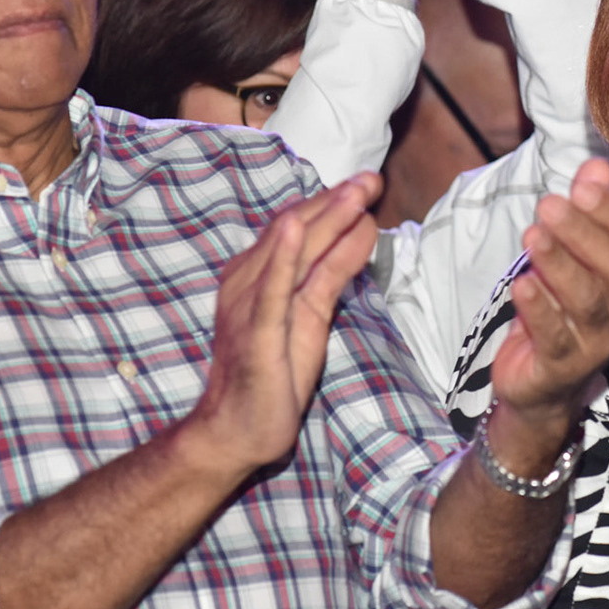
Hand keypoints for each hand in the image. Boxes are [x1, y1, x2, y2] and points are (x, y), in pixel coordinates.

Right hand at [179, 173, 380, 476]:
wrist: (237, 429)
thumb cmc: (274, 371)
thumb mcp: (312, 313)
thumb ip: (332, 271)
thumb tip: (361, 230)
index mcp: (257, 273)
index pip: (296, 225)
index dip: (332, 201)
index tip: (366, 183)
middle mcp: (248, 280)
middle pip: (296, 228)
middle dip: (336, 201)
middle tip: (372, 179)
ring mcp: (249, 305)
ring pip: (290, 250)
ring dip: (324, 216)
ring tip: (355, 191)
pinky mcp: (257, 333)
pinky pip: (270, 291)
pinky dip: (283, 258)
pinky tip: (295, 231)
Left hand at [490, 158, 608, 437]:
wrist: (539, 379)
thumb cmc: (560, 305)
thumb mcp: (572, 252)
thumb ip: (588, 210)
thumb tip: (596, 166)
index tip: (582, 188)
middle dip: (582, 233)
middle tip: (547, 205)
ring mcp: (599, 343)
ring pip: (587, 300)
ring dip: (559, 264)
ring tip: (532, 236)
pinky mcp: (564, 367)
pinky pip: (556, 336)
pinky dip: (539, 309)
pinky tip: (522, 283)